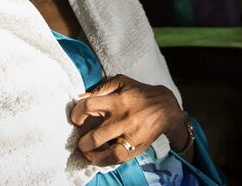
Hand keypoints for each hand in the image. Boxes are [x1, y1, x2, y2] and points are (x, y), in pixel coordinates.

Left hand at [70, 75, 186, 165]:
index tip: (76, 119)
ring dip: (93, 156)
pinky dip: (106, 160)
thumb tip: (79, 96)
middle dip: (82, 142)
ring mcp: (130, 136)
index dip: (76, 114)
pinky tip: (100, 157)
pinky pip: (119, 159)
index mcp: (117, 101)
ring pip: (109, 154)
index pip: (88, 106)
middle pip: (95, 136)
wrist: (165, 107)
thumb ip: (100, 88)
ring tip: (87, 153)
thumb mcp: (121, 82)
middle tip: (81, 140)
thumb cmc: (139, 93)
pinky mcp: (137, 147)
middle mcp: (122, 120)